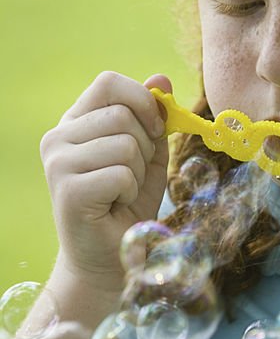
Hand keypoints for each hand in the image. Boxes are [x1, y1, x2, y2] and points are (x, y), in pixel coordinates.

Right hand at [40, 71, 170, 290]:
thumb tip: (162, 79)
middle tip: (131, 178)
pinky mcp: (67, 189)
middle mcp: (58, 138)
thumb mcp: (148, 157)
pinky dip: (131, 192)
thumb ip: (154, 121)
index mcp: (75, 123)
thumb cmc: (128, 207)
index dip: (142, 100)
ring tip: (122, 194)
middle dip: (144, 148)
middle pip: (123, 114)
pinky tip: (115, 206)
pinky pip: (121, 173)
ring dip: (138, 174)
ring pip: (125, 144)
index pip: (109, 83)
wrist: (108, 259)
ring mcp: (58, 163)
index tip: (155, 130)